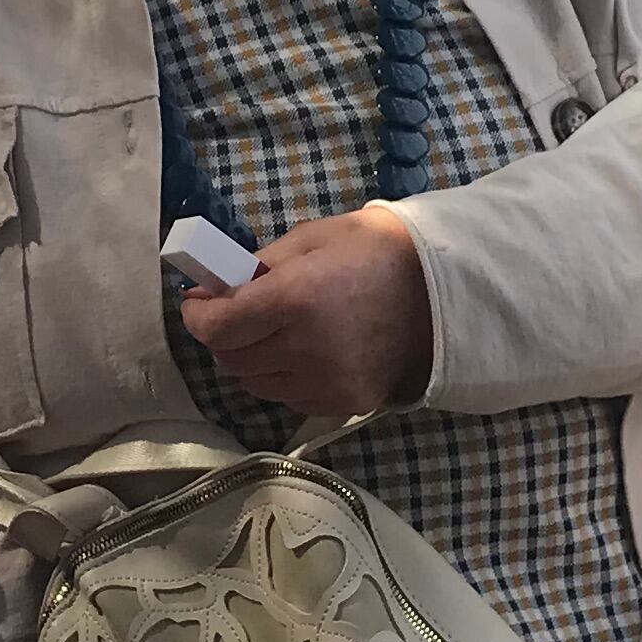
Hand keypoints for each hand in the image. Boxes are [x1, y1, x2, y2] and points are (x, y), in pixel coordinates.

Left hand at [176, 206, 433, 417]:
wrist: (443, 290)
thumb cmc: (375, 251)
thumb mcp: (311, 238)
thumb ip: (259, 266)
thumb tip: (215, 288)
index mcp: (294, 299)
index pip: (216, 328)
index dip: (198, 316)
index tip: (200, 303)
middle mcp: (304, 349)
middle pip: (231, 359)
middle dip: (225, 335)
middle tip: (238, 313)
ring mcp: (326, 382)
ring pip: (255, 384)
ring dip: (252, 360)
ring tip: (275, 332)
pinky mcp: (344, 403)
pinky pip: (288, 398)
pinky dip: (282, 378)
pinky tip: (304, 352)